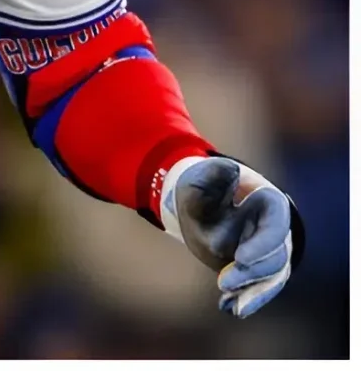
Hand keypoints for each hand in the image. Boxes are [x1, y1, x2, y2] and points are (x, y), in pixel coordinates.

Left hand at [163, 155, 299, 317]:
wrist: (201, 197)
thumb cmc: (205, 183)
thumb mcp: (203, 175)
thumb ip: (214, 174)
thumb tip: (232, 170)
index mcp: (268, 202)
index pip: (276, 226)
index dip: (263, 245)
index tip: (240, 257)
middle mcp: (272, 228)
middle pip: (274, 257)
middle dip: (252, 273)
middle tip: (223, 282)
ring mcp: (267, 249)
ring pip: (270, 276)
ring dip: (253, 292)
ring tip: (232, 306)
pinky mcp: (256, 265)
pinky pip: (259, 285)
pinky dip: (247, 298)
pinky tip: (228, 307)